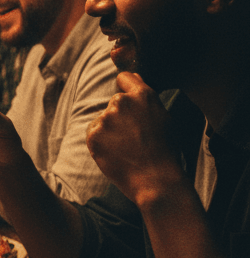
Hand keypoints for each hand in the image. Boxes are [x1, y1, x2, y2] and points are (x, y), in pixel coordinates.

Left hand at [86, 72, 183, 207]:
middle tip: (134, 136)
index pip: (124, 78)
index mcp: (143, 95)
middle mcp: (121, 102)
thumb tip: (134, 78)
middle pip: (114, 103)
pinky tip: (117, 152)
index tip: (127, 98)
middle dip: (120, 116)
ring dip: (110, 130)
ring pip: (103, 119)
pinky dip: (101, 142)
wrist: (155, 179)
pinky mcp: (93, 134)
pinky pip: (94, 133)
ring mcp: (105, 118)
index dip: (125, 86)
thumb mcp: (164, 117)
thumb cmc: (164, 150)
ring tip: (127, 147)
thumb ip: (146, 98)